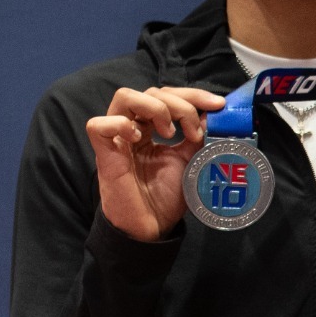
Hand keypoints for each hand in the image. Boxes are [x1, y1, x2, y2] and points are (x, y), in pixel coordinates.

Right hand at [84, 86, 225, 241]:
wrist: (153, 224)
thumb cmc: (167, 195)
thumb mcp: (191, 159)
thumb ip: (200, 135)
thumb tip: (215, 113)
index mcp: (153, 127)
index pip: (168, 95)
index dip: (193, 95)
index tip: (218, 105)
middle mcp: (135, 128)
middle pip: (151, 92)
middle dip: (181, 104)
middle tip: (195, 130)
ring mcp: (118, 139)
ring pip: (124, 97)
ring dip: (155, 107)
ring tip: (170, 133)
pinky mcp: (104, 154)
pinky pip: (98, 125)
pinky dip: (120, 124)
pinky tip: (139, 138)